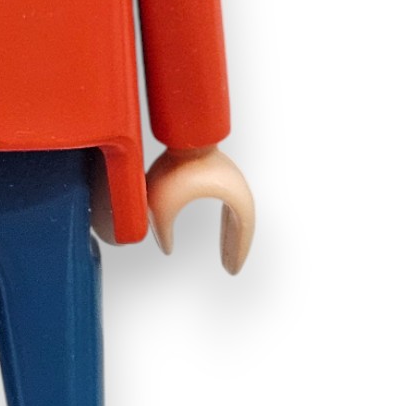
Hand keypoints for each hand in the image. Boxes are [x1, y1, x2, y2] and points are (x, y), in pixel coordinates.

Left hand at [146, 146, 254, 274]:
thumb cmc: (175, 167)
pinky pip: (229, 208)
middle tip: (230, 269)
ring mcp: (231, 181)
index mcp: (235, 198)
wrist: (181, 135)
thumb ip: (163, 231)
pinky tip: (224, 234)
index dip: (237, 252)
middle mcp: (238, 189)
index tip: (232, 271)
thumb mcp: (163, 206)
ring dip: (231, 237)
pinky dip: (227, 225)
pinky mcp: (221, 176)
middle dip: (235, 249)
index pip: (243, 232)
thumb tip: (166, 249)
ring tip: (226, 258)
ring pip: (237, 219)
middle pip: (242, 228)